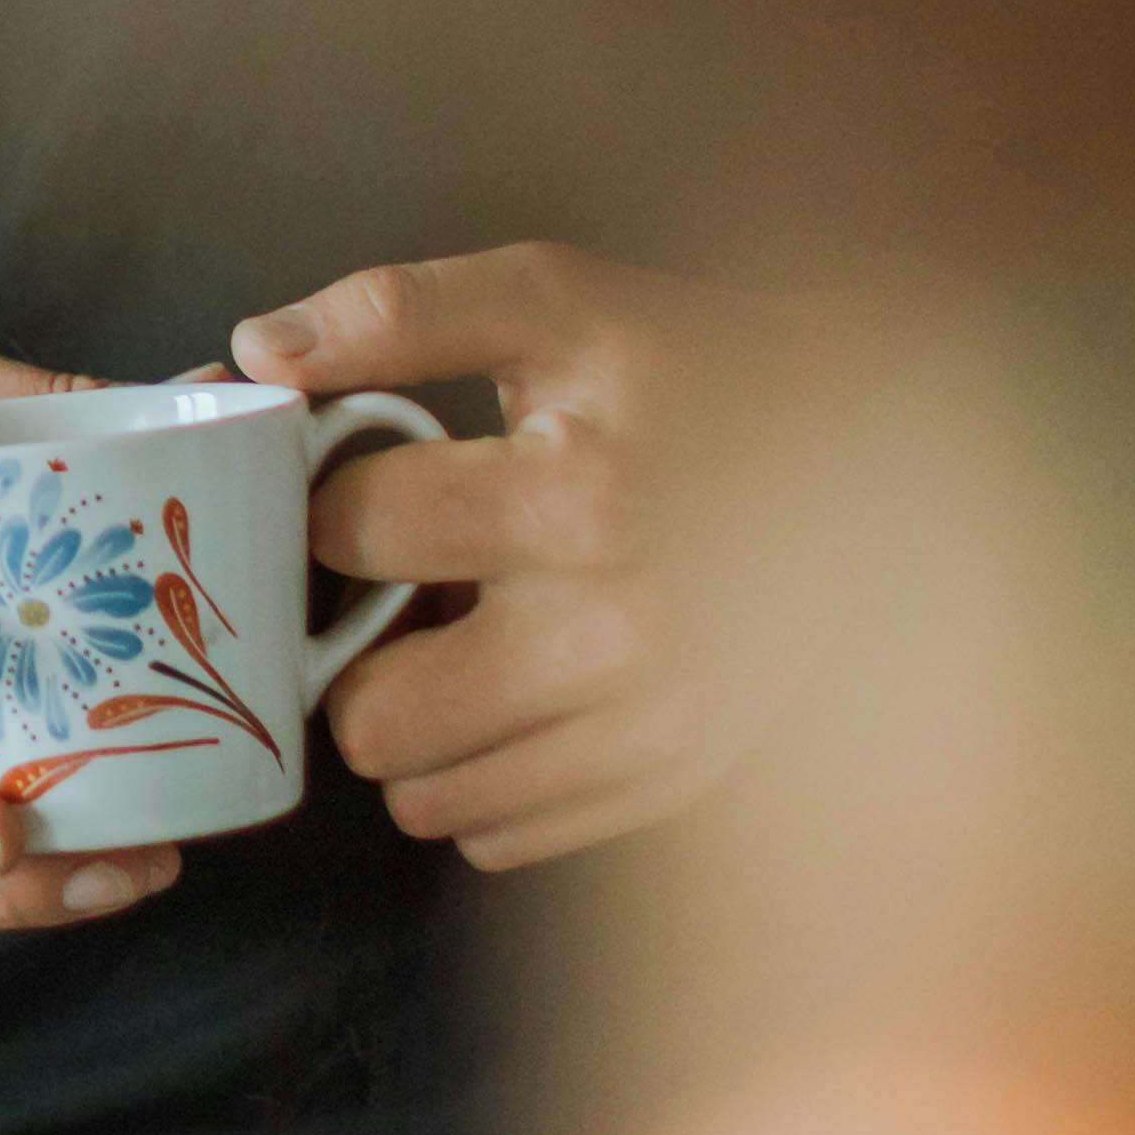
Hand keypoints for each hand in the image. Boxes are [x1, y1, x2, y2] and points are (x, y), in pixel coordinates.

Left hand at [235, 244, 747, 873]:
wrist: (878, 448)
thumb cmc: (695, 361)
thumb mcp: (557, 298)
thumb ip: (398, 311)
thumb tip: (256, 351)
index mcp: (578, 493)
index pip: (351, 532)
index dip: (325, 503)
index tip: (356, 487)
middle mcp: (620, 629)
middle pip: (371, 715)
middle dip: (353, 653)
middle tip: (395, 593)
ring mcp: (656, 724)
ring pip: (425, 796)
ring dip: (412, 724)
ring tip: (458, 640)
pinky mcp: (680, 776)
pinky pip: (501, 836)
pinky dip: (480, 775)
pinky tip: (517, 690)